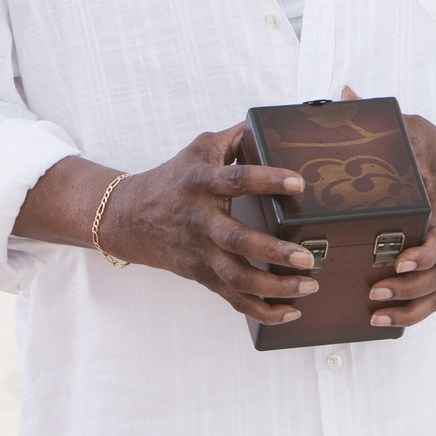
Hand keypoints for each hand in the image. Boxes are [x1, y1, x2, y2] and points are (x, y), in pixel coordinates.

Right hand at [66, 128, 328, 326]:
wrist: (127, 217)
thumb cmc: (173, 179)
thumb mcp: (199, 149)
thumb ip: (234, 137)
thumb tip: (270, 123)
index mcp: (201, 182)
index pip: (235, 179)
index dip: (267, 180)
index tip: (298, 183)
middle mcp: (200, 220)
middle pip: (236, 241)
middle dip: (273, 252)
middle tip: (307, 256)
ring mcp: (200, 252)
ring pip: (236, 278)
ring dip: (274, 288)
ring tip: (308, 286)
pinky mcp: (201, 274)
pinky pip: (232, 298)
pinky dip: (260, 310)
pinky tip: (290, 312)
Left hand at [349, 88, 435, 328]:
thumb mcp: (415, 127)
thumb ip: (383, 116)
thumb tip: (343, 93)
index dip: (423, 251)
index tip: (398, 258)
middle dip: (411, 285)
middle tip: (377, 290)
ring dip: (411, 303)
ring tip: (375, 310)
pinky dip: (416, 313)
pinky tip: (384, 321)